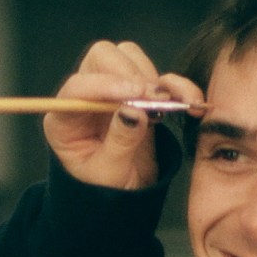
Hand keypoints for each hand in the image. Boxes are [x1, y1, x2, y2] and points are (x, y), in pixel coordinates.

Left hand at [43, 40, 205, 190]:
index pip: (77, 87)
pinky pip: (158, 76)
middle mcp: (87, 98)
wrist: (124, 200)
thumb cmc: (105, 191)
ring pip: (129, 57)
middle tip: (154, 99)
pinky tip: (190, 102)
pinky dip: (177, 84)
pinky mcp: (140, 96)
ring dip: (153, 77)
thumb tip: (134, 111)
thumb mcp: (108, 175)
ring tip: (169, 105)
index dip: (105, 85)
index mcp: (66, 119)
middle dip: (130, 73)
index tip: (135, 94)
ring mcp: (113, 93)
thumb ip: (120, 143)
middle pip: (102, 57)